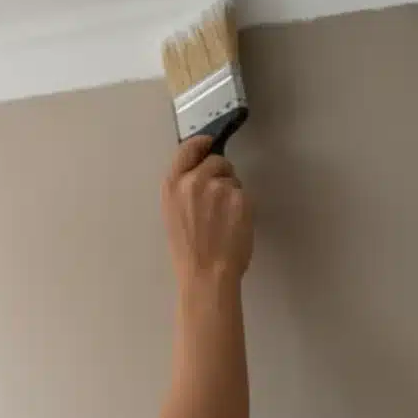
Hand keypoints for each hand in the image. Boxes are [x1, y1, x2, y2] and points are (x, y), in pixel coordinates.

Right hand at [162, 135, 253, 284]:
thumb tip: (201, 171)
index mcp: (171, 185)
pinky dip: (243, 206)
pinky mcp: (240, 197)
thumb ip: (183, 189)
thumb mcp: (173, 214)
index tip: (209, 144)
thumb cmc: (187, 251)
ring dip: (232, 192)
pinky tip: (234, 224)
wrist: (206, 273)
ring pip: (233, 179)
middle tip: (217, 200)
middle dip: (221, 174)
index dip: (202, 144)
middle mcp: (194, 181)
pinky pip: (245, 193)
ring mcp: (219, 188)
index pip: (189, 148)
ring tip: (223, 219)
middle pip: (217, 161)